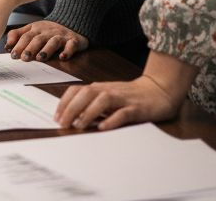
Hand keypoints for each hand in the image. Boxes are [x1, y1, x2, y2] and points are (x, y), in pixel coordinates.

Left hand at [5, 21, 88, 61]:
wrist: (72, 23)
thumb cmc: (48, 31)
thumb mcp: (32, 29)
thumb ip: (18, 35)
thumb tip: (6, 46)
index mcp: (36, 29)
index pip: (26, 36)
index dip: (19, 45)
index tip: (13, 55)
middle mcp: (48, 32)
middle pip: (38, 39)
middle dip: (30, 48)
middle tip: (24, 58)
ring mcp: (61, 36)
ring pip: (53, 42)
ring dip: (46, 50)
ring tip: (40, 58)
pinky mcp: (73, 41)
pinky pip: (71, 45)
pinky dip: (67, 51)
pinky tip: (62, 57)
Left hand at [54, 75, 182, 130]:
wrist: (159, 89)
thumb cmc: (130, 96)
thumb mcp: (108, 97)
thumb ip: (92, 104)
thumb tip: (72, 117)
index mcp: (100, 88)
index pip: (77, 90)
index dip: (64, 102)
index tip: (56, 116)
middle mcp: (109, 90)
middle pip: (86, 94)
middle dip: (71, 108)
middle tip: (62, 123)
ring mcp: (123, 98)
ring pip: (102, 101)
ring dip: (89, 112)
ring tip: (79, 126)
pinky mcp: (137, 108)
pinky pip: (123, 112)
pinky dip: (112, 119)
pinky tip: (103, 127)